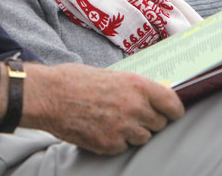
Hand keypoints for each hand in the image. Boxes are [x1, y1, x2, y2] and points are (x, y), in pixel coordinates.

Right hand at [19, 62, 183, 154]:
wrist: (49, 96)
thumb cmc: (74, 79)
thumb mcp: (110, 74)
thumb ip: (132, 88)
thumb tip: (148, 97)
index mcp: (137, 86)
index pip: (173, 104)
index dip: (173, 110)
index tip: (171, 113)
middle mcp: (135, 108)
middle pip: (159, 124)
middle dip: (149, 121)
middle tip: (133, 115)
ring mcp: (123, 129)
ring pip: (143, 138)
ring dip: (133, 132)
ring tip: (113, 120)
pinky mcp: (109, 145)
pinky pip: (123, 147)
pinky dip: (116, 141)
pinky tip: (101, 128)